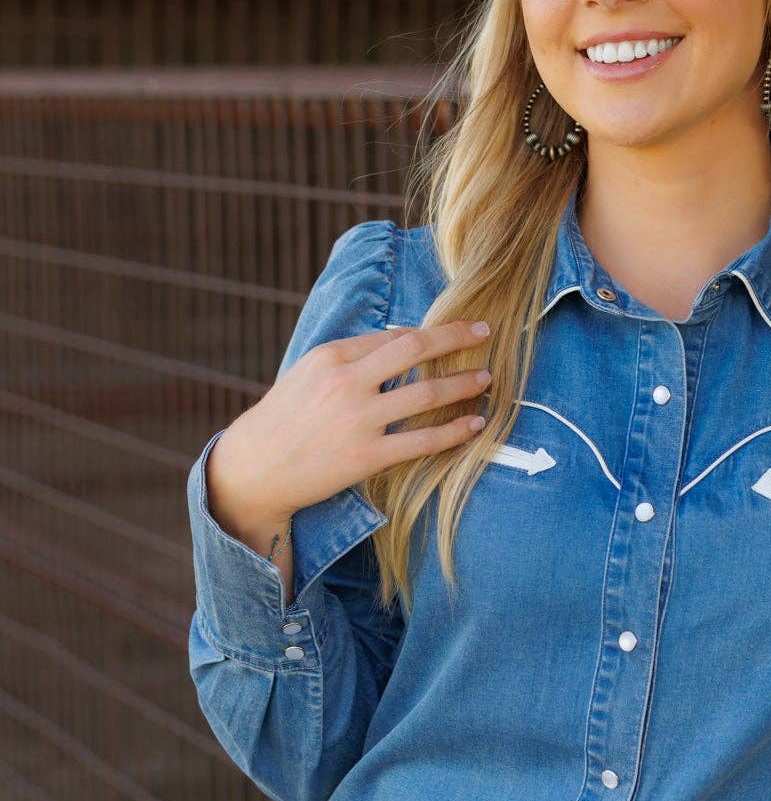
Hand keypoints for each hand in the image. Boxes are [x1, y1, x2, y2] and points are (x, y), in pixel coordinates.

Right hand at [207, 317, 493, 532]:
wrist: (253, 470)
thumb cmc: (282, 420)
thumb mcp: (307, 374)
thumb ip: (348, 360)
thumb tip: (394, 344)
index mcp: (331, 356)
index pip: (393, 336)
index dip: (430, 333)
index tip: (455, 331)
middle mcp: (347, 381)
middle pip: (416, 348)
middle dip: (456, 337)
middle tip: (485, 331)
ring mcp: (358, 419)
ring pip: (426, 393)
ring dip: (463, 384)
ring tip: (486, 378)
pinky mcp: (366, 456)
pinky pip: (422, 440)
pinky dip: (454, 431)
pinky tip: (474, 424)